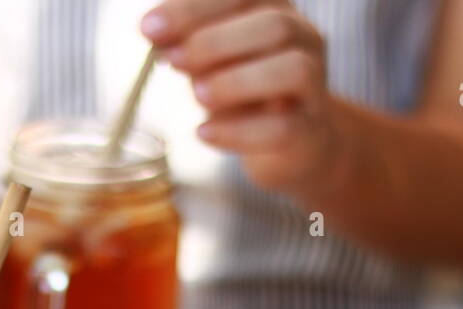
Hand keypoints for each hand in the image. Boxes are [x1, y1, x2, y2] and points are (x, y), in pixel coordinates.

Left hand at [141, 0, 343, 192]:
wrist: (288, 141)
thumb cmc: (242, 89)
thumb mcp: (210, 59)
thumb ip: (187, 44)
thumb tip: (154, 33)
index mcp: (274, 7)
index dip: (194, 8)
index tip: (149, 28)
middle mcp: (303, 37)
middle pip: (274, 24)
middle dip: (215, 42)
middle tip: (172, 61)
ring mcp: (314, 84)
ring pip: (291, 70)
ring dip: (237, 81)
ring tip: (198, 95)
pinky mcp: (309, 129)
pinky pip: (282, 128)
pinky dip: (240, 131)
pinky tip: (204, 132)